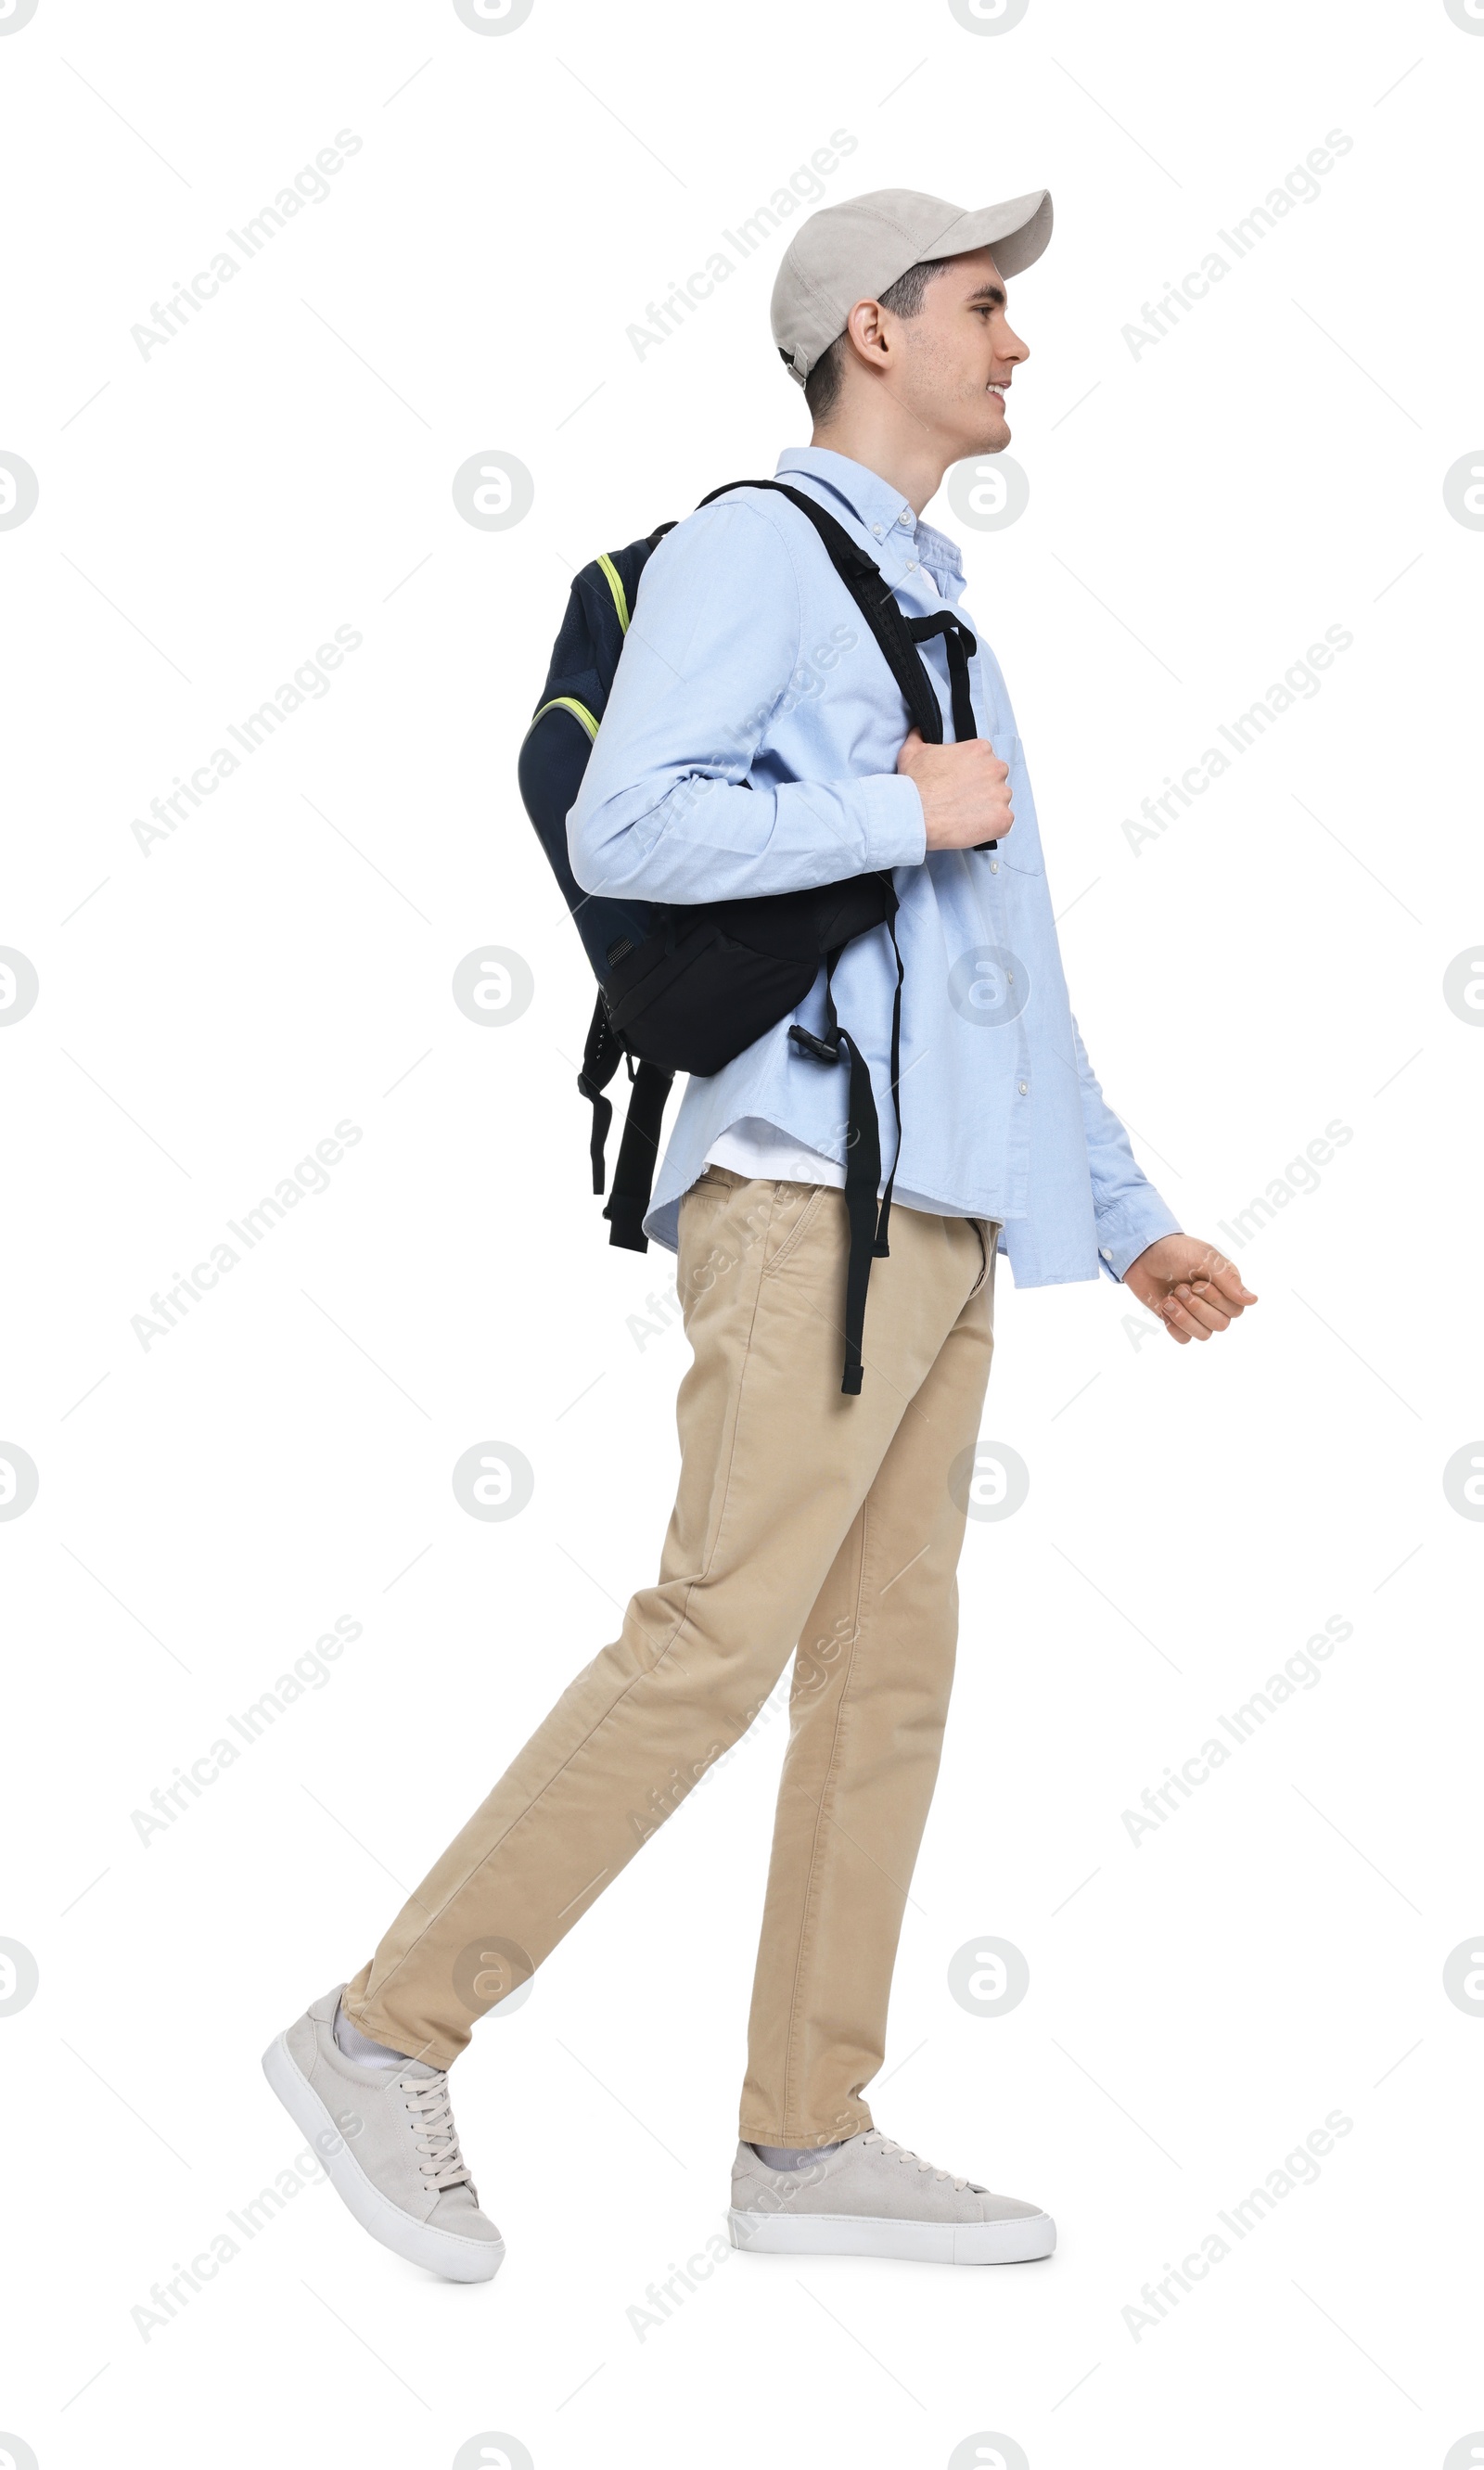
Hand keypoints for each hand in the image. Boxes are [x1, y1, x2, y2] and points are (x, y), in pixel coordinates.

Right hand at [897, 728, 1013, 849]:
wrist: (914, 815)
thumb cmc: (915, 785)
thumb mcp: (912, 751)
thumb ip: (920, 737)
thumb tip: (919, 731)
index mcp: (980, 749)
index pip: (985, 760)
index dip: (971, 773)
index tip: (960, 783)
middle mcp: (996, 769)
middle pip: (996, 779)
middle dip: (982, 789)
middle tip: (962, 800)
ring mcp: (1001, 795)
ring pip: (1000, 801)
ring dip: (987, 808)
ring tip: (964, 816)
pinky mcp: (1003, 819)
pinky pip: (1003, 823)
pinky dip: (991, 827)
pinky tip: (972, 828)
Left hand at [1123, 1235, 1257, 1344]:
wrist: (1141, 1255)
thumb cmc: (1175, 1251)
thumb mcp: (1204, 1259)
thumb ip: (1228, 1280)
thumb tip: (1252, 1301)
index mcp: (1227, 1284)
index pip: (1236, 1309)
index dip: (1216, 1300)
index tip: (1198, 1283)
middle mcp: (1215, 1301)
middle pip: (1222, 1324)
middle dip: (1197, 1308)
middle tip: (1180, 1288)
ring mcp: (1196, 1312)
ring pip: (1205, 1335)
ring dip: (1184, 1318)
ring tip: (1170, 1298)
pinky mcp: (1178, 1321)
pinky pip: (1185, 1339)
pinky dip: (1174, 1327)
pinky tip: (1165, 1308)